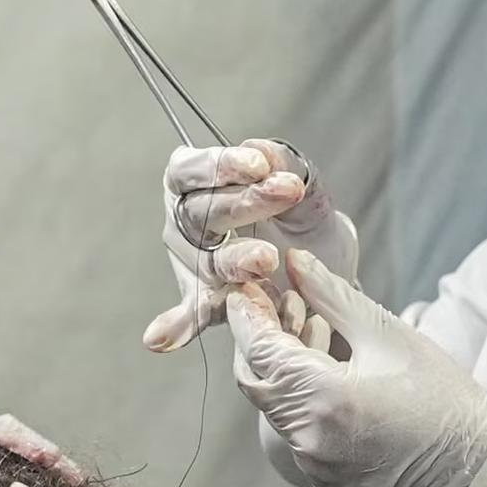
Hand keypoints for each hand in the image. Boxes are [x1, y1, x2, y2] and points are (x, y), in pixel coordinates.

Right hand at [144, 139, 359, 353]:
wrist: (326, 270)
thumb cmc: (304, 220)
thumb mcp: (306, 187)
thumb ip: (286, 164)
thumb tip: (259, 148)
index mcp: (198, 182)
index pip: (191, 169)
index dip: (219, 165)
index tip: (258, 166)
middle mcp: (186, 222)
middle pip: (199, 213)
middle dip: (242, 204)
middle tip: (283, 196)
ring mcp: (194, 265)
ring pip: (205, 261)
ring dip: (233, 260)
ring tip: (265, 261)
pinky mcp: (210, 302)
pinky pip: (193, 313)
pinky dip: (177, 326)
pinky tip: (161, 339)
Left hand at [224, 251, 486, 486]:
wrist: (472, 469)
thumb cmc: (441, 397)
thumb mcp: (388, 335)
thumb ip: (333, 297)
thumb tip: (295, 263)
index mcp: (322, 398)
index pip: (259, 350)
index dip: (247, 314)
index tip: (246, 286)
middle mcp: (307, 437)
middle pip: (254, 380)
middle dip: (257, 339)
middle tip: (274, 301)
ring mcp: (312, 463)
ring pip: (274, 404)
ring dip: (282, 365)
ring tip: (309, 324)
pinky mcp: (322, 477)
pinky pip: (295, 428)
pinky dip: (300, 395)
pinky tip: (325, 367)